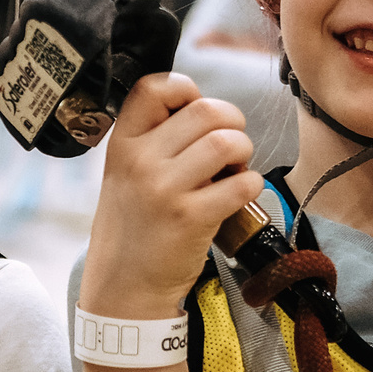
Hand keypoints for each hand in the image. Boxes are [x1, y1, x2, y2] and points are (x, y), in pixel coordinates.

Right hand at [80, 72, 264, 325]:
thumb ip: (154, 140)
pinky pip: (243, 182)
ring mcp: (165, 189)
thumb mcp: (125, 174)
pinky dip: (250, 185)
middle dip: (231, 122)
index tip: (195, 112)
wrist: (124, 285)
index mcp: (122, 143)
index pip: (155, 86)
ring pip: (228, 141)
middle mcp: (140, 160)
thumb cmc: (133, 226)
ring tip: (233, 170)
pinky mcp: (192, 217)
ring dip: (243, 152)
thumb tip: (209, 111)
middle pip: (206, 110)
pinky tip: (236, 196)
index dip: (187, 90)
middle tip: (229, 146)